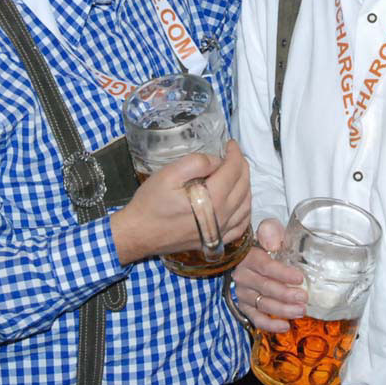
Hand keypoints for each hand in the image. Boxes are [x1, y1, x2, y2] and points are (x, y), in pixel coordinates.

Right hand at [111, 141, 251, 263]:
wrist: (139, 234)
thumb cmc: (151, 203)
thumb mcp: (169, 174)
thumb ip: (196, 162)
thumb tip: (217, 161)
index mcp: (213, 198)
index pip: (234, 170)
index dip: (235, 153)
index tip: (230, 143)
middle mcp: (222, 216)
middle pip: (244, 185)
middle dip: (242, 166)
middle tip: (233, 154)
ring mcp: (221, 231)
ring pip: (246, 204)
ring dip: (245, 185)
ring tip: (236, 172)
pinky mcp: (216, 240)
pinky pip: (241, 225)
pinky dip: (245, 210)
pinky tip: (239, 202)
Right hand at [233, 218, 306, 331]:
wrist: (248, 256)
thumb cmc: (264, 244)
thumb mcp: (268, 232)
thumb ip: (270, 231)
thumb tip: (273, 243)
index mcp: (249, 257)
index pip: (265, 266)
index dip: (283, 273)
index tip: (300, 278)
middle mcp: (243, 276)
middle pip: (265, 287)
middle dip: (286, 294)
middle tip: (304, 298)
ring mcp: (242, 293)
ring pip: (262, 304)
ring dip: (282, 310)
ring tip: (300, 311)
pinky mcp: (244, 307)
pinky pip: (255, 318)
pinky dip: (269, 325)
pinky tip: (284, 326)